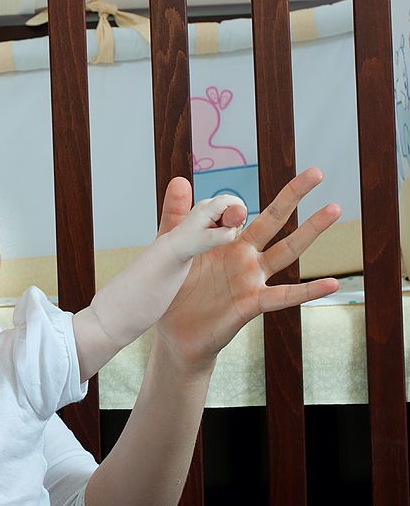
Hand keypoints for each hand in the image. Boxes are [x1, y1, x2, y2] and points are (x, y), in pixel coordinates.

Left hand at [155, 168, 340, 367]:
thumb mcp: (171, 249)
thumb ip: (176, 217)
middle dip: (293, 196)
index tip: (228, 210)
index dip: (232, 208)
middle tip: (317, 172)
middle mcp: (243, 257)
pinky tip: (330, 284)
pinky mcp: (250, 305)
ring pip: (286, 251)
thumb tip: (180, 180)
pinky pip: (283, 297)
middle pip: (272, 221)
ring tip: (335, 209)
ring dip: (310, 231)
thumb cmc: (174, 291)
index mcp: (223, 241)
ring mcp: (250, 279)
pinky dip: (307, 292)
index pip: (237, 213)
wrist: (171, 334)